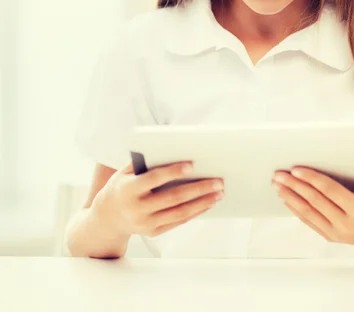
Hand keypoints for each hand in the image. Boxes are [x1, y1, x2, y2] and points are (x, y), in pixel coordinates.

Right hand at [92, 161, 223, 238]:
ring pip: (179, 213)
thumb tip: (172, 149)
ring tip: (219, 193)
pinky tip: (208, 203)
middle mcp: (137, 209)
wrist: (106, 218)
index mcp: (128, 190)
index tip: (192, 164)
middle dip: (198, 189)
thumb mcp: (124, 172)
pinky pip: (178, 222)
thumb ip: (144, 162)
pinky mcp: (153, 232)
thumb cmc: (121, 186)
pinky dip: (195, 212)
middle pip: (173, 198)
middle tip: (218, 181)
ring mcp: (146, 224)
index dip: (173, 172)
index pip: (154, 179)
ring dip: (202, 203)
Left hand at [272, 159, 353, 251]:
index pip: (329, 191)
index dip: (311, 179)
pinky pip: (310, 223)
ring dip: (290, 198)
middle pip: (314, 202)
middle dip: (294, 186)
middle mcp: (346, 224)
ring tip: (277, 186)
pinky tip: (287, 200)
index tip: (296, 169)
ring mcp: (338, 233)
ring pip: (308, 214)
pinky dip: (296, 211)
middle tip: (278, 174)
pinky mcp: (332, 237)